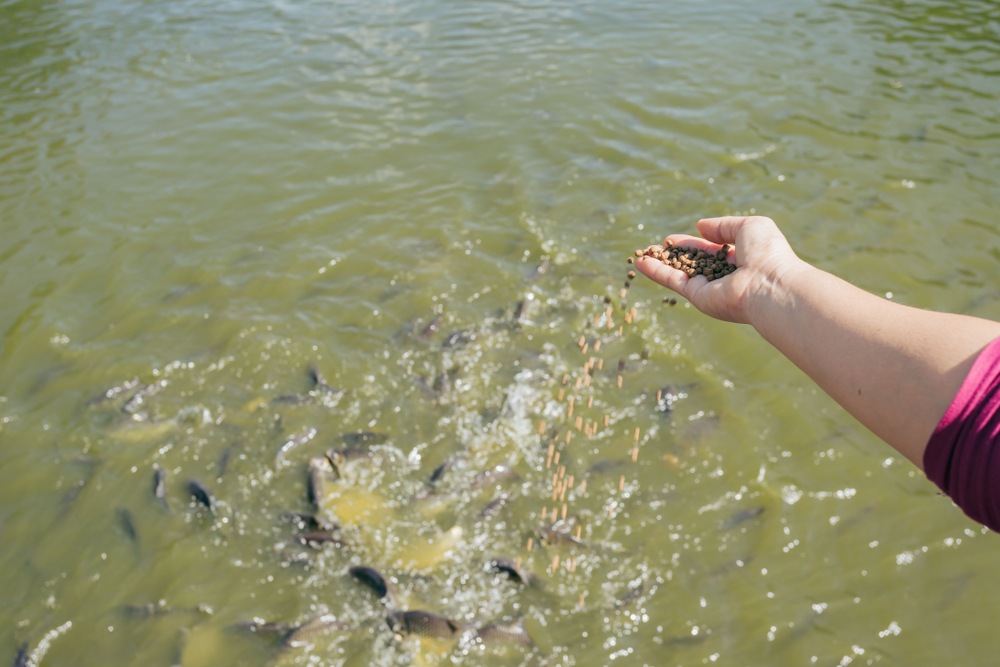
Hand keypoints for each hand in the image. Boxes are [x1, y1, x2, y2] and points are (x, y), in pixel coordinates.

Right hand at [635, 216, 803, 325]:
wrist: (769, 284)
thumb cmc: (767, 253)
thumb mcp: (749, 226)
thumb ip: (724, 225)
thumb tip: (701, 227)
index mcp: (740, 260)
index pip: (712, 250)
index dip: (694, 243)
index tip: (677, 238)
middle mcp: (724, 276)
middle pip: (694, 263)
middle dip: (676, 255)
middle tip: (659, 246)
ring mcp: (710, 288)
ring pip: (679, 273)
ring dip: (660, 264)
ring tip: (641, 253)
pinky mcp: (697, 296)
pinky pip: (673, 281)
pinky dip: (656, 272)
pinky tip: (640, 262)